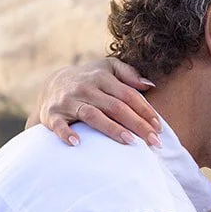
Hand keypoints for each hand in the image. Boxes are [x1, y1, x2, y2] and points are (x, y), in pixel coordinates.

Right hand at [35, 58, 161, 147]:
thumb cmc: (89, 80)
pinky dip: (67, 133)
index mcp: (102, 77)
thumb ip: (128, 73)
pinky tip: (77, 143)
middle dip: (137, 124)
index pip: (128, 95)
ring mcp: (69, 101)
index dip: (145, 111)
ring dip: (111, 128)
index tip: (159, 128)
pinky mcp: (52, 114)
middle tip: (154, 142)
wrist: (52, 85)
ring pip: (93, 115)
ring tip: (130, 142)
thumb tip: (150, 85)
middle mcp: (86, 88)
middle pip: (115, 107)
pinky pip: (59, 125)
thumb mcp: (107, 68)